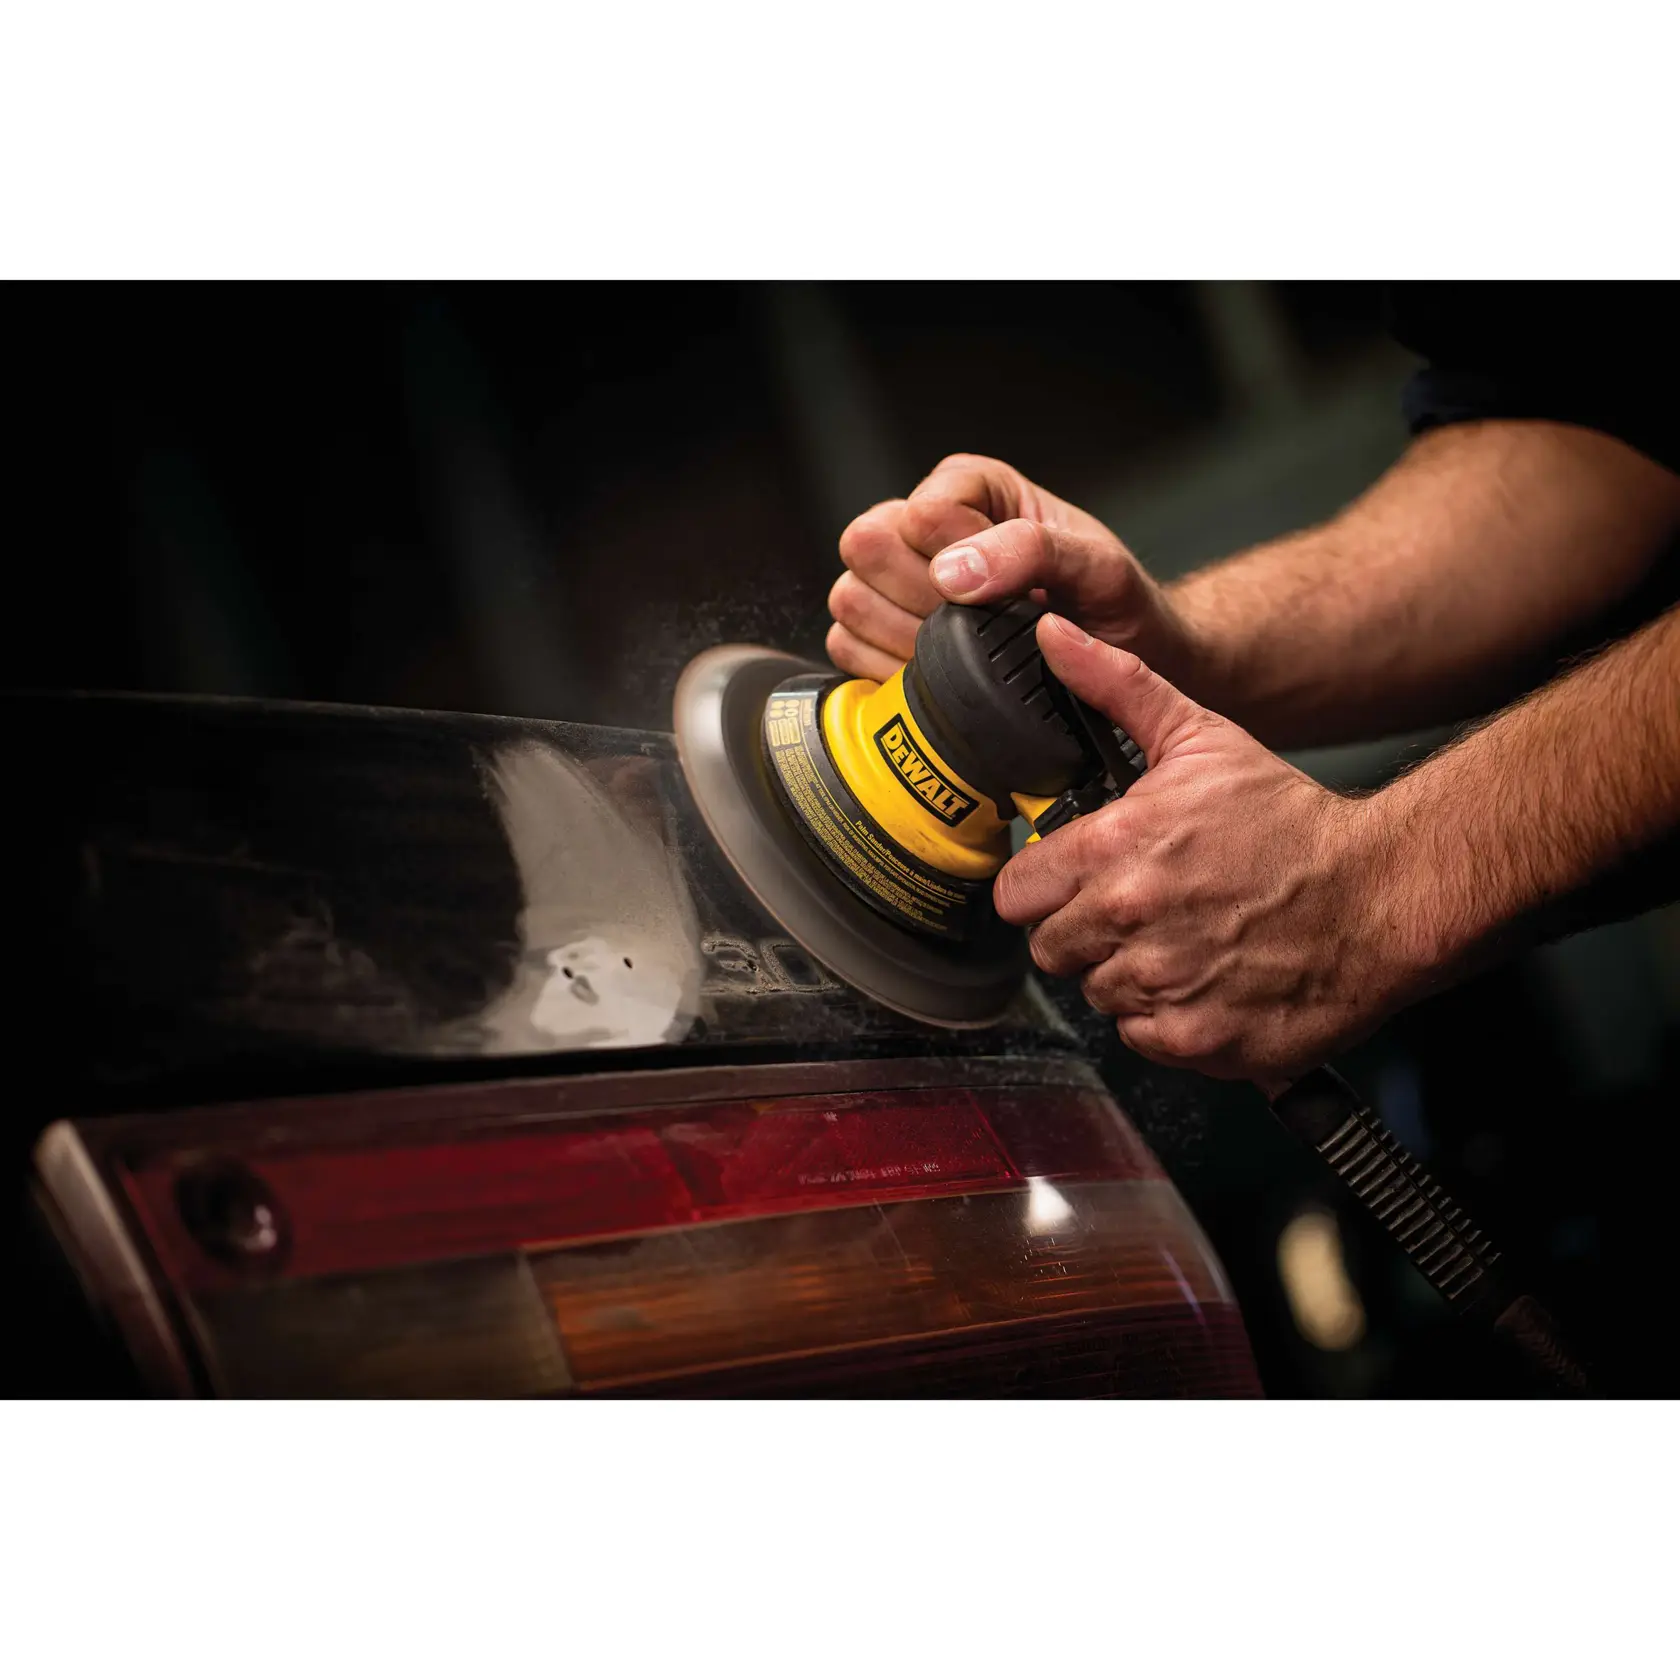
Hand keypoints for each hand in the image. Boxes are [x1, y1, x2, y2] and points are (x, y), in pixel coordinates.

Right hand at [827, 453, 1194, 683]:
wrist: (1120, 662)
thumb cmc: (1111, 605)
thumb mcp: (1093, 566)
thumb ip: (1029, 550)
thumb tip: (951, 571)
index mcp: (968, 488)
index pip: (917, 514)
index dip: (954, 558)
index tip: (1003, 590)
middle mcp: (923, 529)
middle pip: (867, 548)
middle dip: (924, 598)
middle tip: (982, 621)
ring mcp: (895, 583)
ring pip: (850, 600)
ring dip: (908, 636)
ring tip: (968, 649)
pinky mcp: (882, 636)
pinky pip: (846, 648)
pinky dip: (888, 670)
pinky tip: (941, 673)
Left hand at [996, 614, 1412, 1091]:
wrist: (1382, 894)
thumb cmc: (1293, 822)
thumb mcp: (1202, 738)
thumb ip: (1115, 686)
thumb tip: (1052, 636)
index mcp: (1114, 850)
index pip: (1016, 893)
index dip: (1041, 888)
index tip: (1070, 883)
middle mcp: (1128, 921)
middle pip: (1050, 950)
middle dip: (1081, 932)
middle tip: (1134, 912)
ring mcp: (1162, 986)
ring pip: (1097, 994)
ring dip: (1126, 974)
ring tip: (1181, 942)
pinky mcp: (1196, 1040)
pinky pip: (1142, 1038)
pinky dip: (1166, 1019)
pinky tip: (1205, 981)